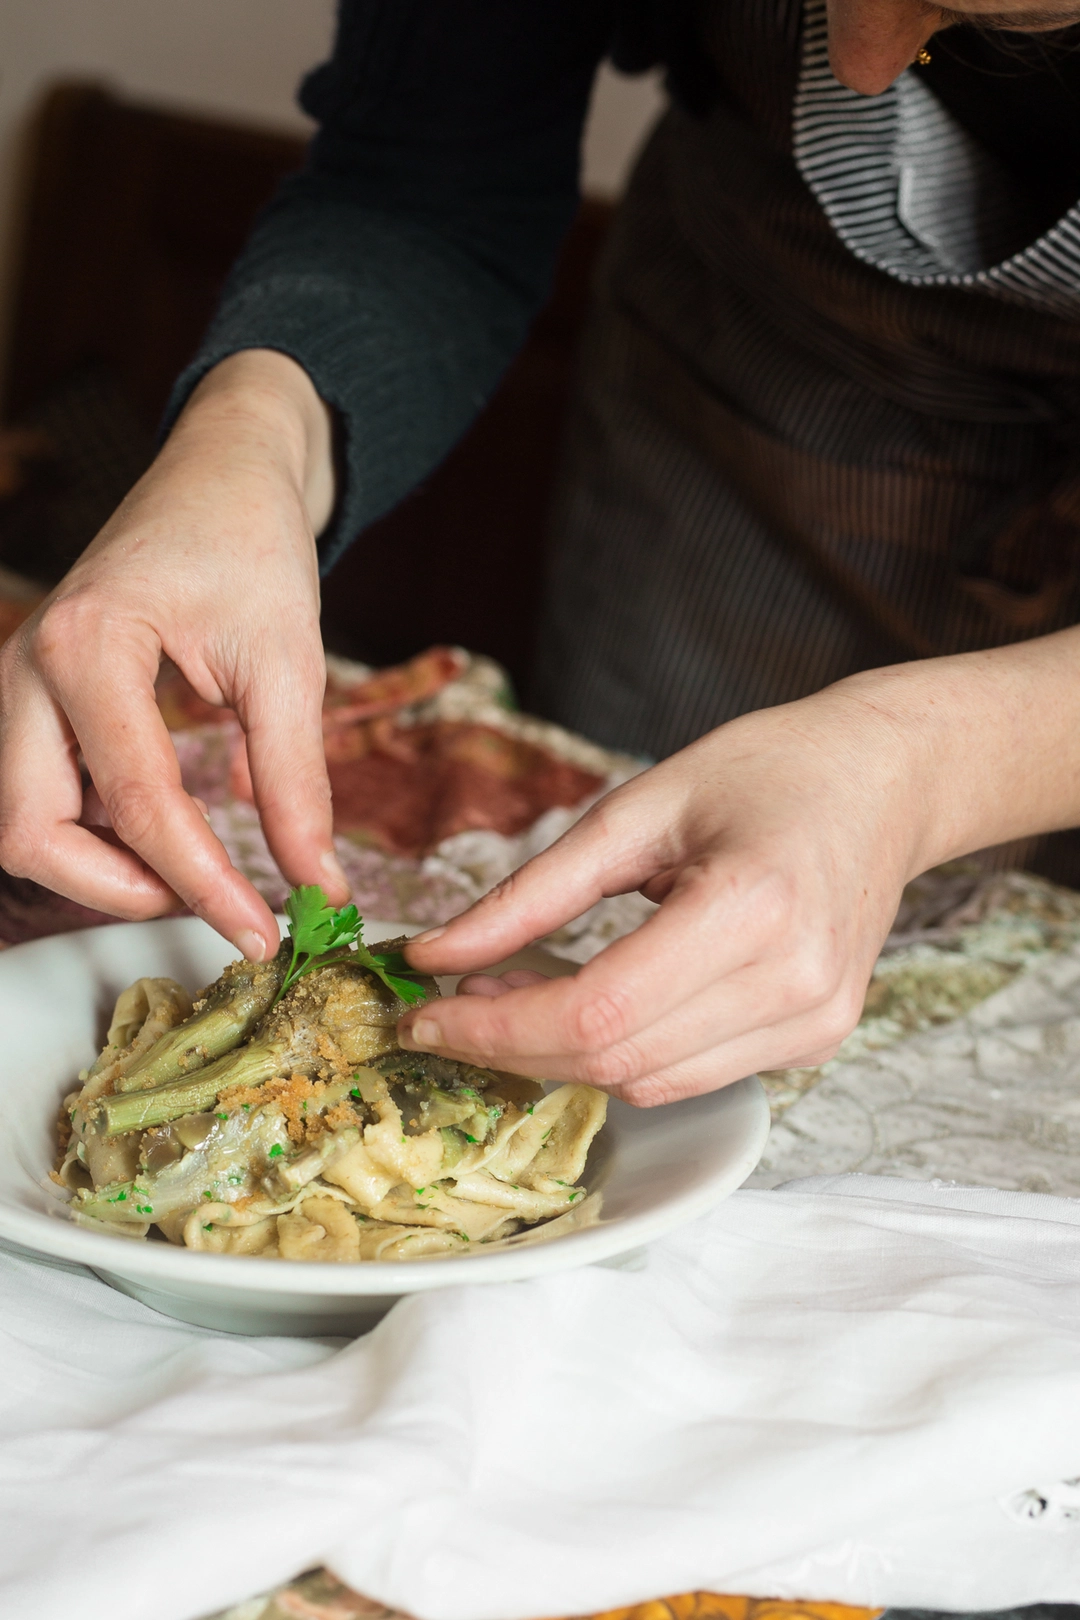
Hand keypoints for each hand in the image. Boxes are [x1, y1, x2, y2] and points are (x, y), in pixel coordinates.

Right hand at [0, 350, 345, 959]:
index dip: (203, 885)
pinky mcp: (35, 698)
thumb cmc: (251, 545)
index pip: (138, 803)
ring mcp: (20, 683)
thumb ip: (296, 782)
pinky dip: (96, 833)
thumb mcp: (289, 662)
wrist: (221, 474)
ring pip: (23, 820)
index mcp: (89, 645)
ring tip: (200, 868)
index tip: (262, 934)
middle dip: (116, 889)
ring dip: (101, 866)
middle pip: (29, 830)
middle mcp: (28, 667)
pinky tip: (169, 831)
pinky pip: (41, 793)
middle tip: (214, 902)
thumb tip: (317, 885)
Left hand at [400, 637, 1079, 1103]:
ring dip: (564, 1056)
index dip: (495, 1029)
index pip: (596, 1012)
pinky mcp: (816, 1040)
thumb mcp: (638, 808)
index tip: (422, 1013)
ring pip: (647, 1083)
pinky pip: (690, 1075)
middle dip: (513, 1046)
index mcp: (750, 908)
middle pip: (615, 1061)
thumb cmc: (765, 770)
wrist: (884, 782)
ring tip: (517, 993)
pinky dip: (624, 1052)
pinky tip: (596, 999)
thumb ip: (534, 891)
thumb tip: (438, 952)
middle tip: (451, 1001)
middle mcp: (793, 982)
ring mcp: (814, 1023)